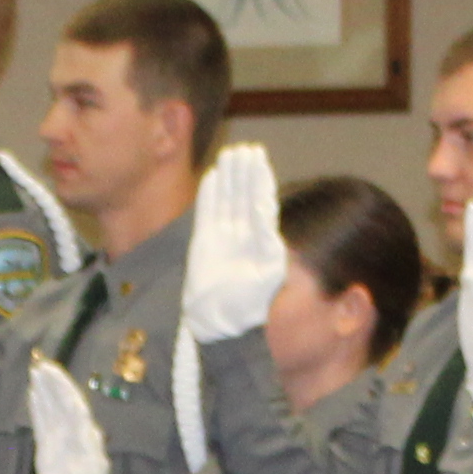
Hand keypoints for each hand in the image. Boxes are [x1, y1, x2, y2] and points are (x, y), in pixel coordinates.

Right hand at [24, 354, 114, 473]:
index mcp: (82, 442)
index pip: (74, 410)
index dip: (65, 392)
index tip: (55, 375)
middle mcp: (72, 436)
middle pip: (63, 404)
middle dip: (54, 385)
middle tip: (42, 365)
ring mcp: (60, 439)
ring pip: (52, 409)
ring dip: (46, 391)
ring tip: (37, 371)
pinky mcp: (48, 446)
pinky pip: (42, 422)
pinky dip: (38, 408)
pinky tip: (33, 393)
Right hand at [184, 143, 286, 341]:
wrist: (219, 325)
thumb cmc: (247, 307)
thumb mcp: (266, 276)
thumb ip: (268, 246)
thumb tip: (268, 218)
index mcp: (263, 241)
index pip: (262, 203)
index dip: (261, 180)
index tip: (260, 159)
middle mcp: (244, 236)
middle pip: (244, 196)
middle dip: (245, 172)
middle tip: (246, 148)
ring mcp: (224, 238)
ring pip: (227, 200)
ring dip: (228, 177)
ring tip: (230, 155)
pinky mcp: (204, 243)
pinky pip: (207, 212)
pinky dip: (209, 195)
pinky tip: (213, 176)